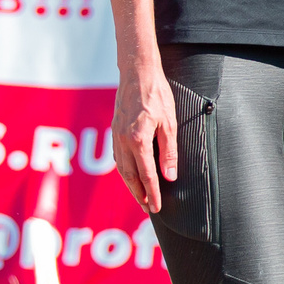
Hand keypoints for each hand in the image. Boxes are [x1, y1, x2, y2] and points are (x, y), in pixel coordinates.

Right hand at [113, 62, 178, 214]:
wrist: (137, 74)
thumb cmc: (157, 95)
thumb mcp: (170, 124)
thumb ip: (169, 152)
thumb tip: (170, 176)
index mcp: (138, 140)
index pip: (147, 175)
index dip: (153, 193)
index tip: (157, 207)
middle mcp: (123, 141)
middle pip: (130, 176)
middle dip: (140, 195)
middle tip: (149, 209)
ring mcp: (116, 136)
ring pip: (121, 169)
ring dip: (131, 186)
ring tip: (141, 198)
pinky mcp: (114, 131)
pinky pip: (118, 157)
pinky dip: (124, 171)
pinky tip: (130, 176)